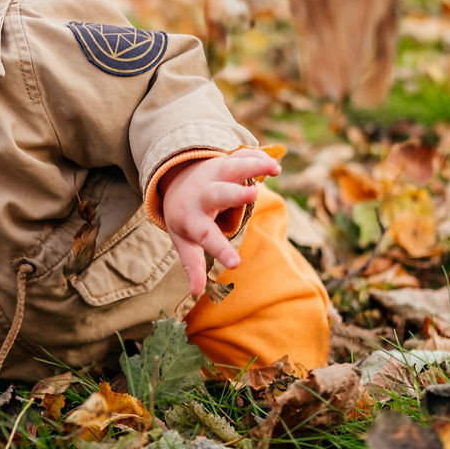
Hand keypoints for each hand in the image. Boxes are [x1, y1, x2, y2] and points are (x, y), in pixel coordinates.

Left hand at [158, 148, 280, 295]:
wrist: (174, 181)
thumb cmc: (183, 217)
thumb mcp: (183, 240)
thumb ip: (191, 264)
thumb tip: (197, 292)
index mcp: (193, 218)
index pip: (207, 236)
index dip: (221, 250)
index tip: (237, 264)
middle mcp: (204, 194)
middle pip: (219, 193)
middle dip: (235, 193)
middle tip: (252, 194)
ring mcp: (214, 175)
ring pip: (233, 167)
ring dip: (252, 166)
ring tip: (274, 168)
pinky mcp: (226, 162)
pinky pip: (242, 157)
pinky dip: (257, 158)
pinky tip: (275, 164)